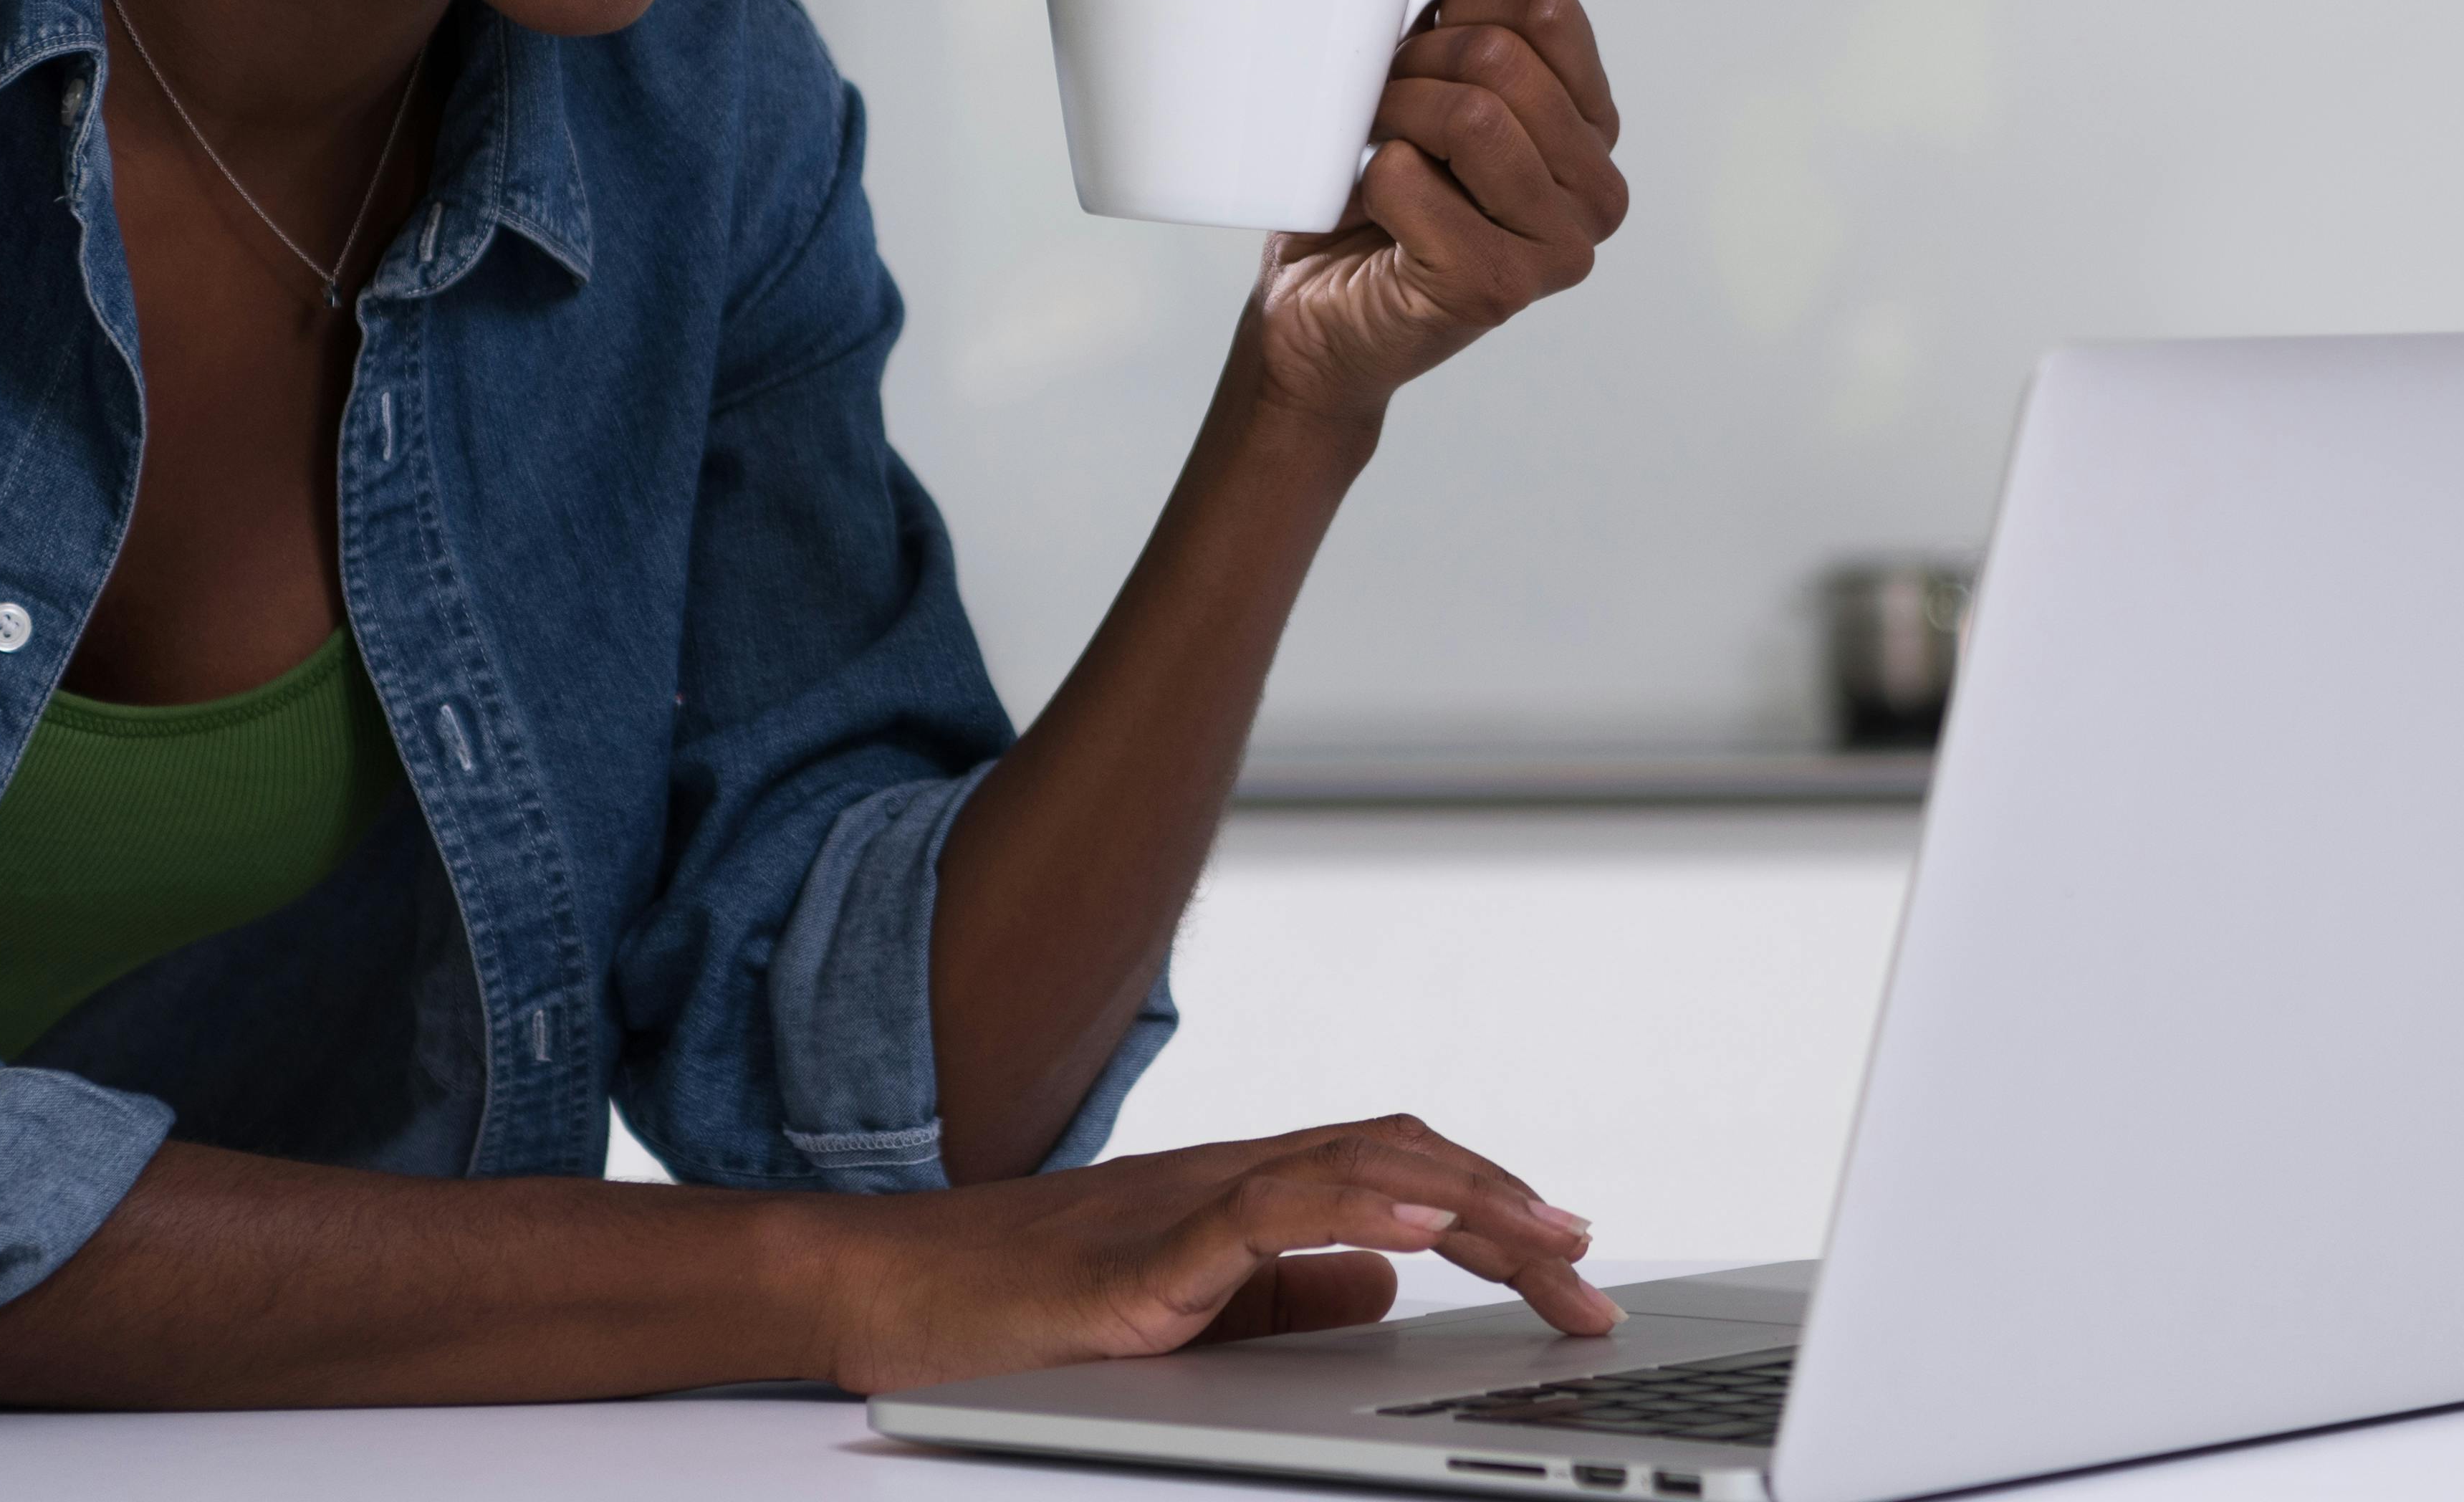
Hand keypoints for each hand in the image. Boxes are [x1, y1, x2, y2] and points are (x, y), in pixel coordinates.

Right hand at [805, 1115, 1619, 1391]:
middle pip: (1396, 1157)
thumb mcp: (1182, 1306)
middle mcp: (1224, 1178)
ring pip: (1348, 1167)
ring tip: (1543, 1242)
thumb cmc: (1008, 1303)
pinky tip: (1412, 1226)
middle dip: (1505, 1209)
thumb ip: (1284, 1293)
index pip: (1393, 1169)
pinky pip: (1259, 1213)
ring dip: (1461, 1202)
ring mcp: (1182, 1207)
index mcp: (1240, 1194)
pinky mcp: (1138, 1256)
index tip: (1566, 1257)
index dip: (1488, 1203)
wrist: (877, 1290)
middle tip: (1586, 1270)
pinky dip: (1346, 1206)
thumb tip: (1386, 1279)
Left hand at [1241, 0, 1627, 429]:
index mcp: (1591, 124)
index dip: (1458, 4)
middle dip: (1412, 68)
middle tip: (1378, 111)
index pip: (1548, 9)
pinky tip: (1373, 213)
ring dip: (1390, 119)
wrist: (1310, 314)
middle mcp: (1598, 188)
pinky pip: (1418, 180)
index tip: (1414, 46)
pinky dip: (1372, 179)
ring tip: (1373, 153)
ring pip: (1470, 115)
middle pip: (1502, 59)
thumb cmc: (1364, 190)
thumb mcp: (1406, 62)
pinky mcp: (1500, 286)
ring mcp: (1560, 246)